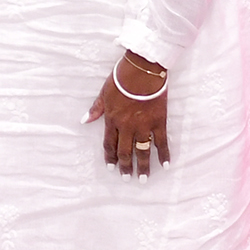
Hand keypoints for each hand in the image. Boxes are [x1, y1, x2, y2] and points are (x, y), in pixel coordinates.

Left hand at [83, 50, 168, 177]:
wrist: (142, 71)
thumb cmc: (121, 79)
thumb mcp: (104, 93)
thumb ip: (96, 109)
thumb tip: (84, 120)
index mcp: (112, 120)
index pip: (109, 144)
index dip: (110, 157)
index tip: (111, 167)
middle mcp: (127, 127)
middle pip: (125, 151)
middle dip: (125, 166)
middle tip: (127, 178)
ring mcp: (143, 126)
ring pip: (142, 151)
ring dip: (142, 166)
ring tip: (143, 178)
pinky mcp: (158, 122)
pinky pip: (161, 142)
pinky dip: (164, 154)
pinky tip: (165, 165)